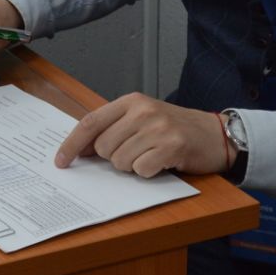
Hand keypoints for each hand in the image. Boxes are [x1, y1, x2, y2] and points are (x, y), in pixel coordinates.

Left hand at [54, 93, 231, 177]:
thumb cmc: (174, 129)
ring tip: (152, 155)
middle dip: (114, 158)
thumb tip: (80, 149)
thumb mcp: (142, 119)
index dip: (72, 143)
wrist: (215, 134)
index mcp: (131, 101)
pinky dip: (149, 173)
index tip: (61, 161)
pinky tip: (162, 163)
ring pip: (120, 161)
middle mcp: (142, 111)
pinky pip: (142, 170)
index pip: (91, 122)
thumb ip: (112, 129)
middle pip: (104, 147)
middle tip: (137, 152)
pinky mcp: (171, 146)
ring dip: (133, 166)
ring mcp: (158, 127)